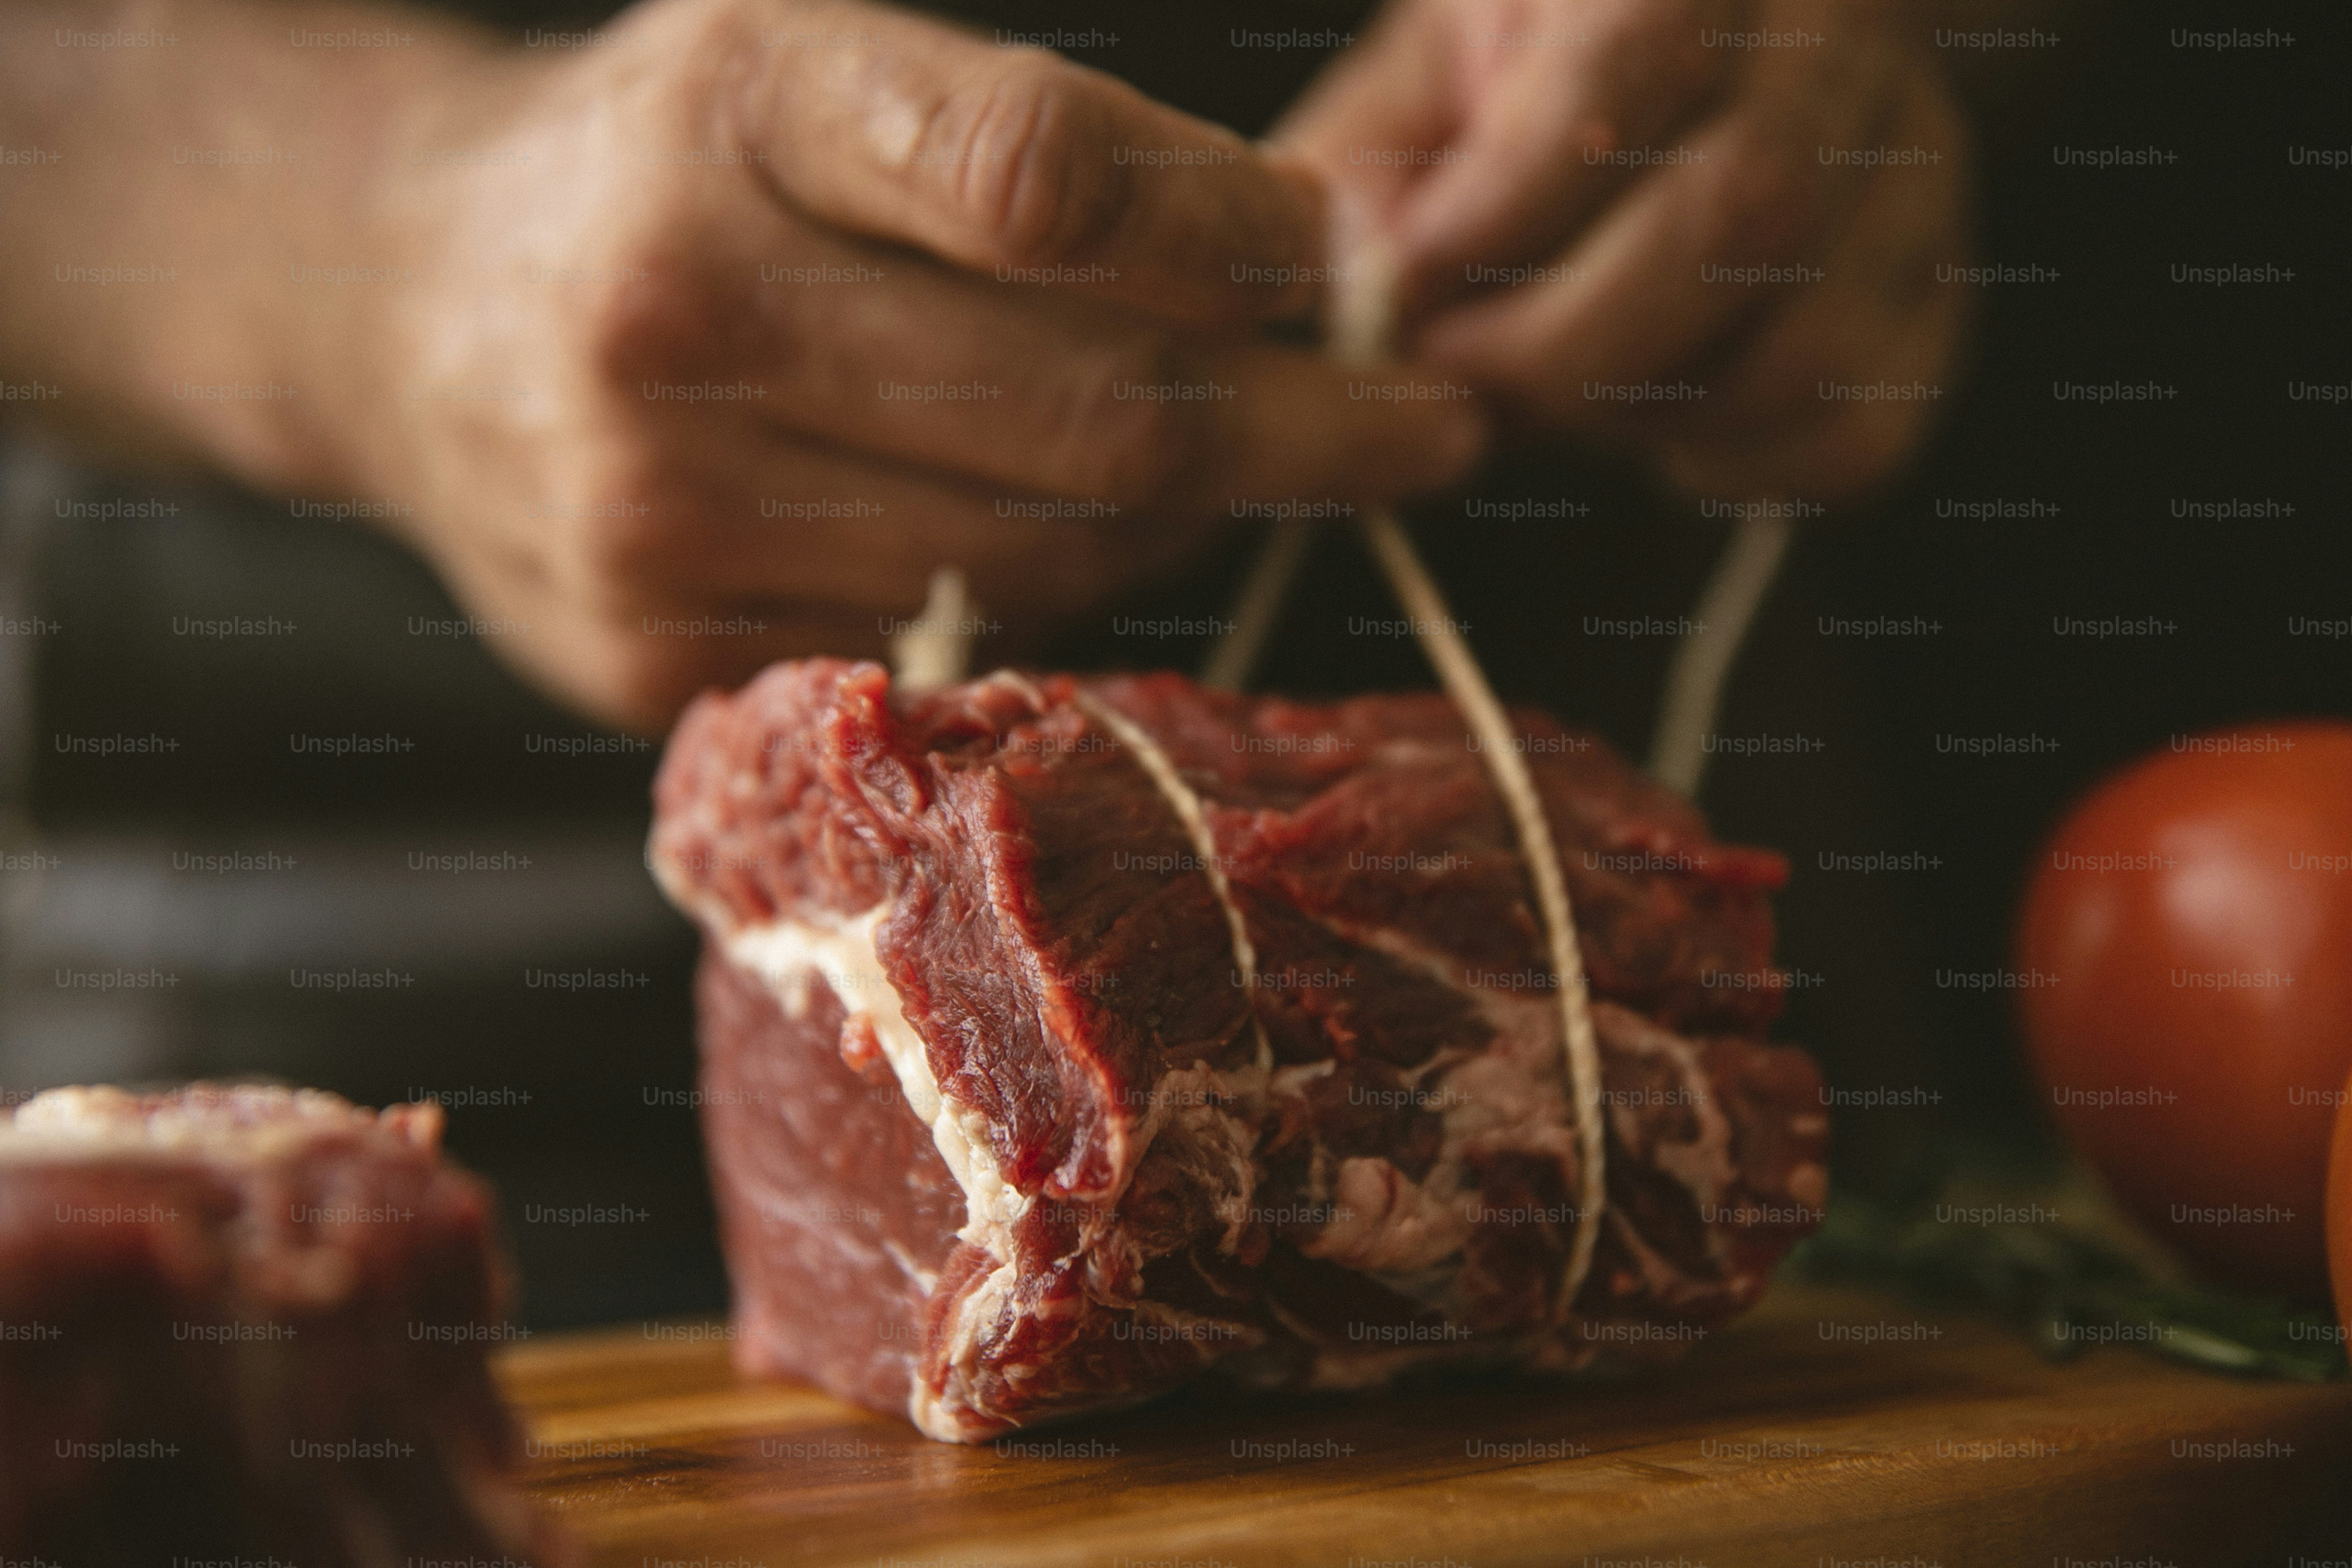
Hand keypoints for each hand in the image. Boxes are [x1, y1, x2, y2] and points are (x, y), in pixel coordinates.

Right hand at [327, 0, 1482, 729]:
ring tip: (1237, 461)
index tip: (1345, 264)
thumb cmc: (674, 169)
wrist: (411, 315)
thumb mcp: (815, 64)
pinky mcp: (651, 650)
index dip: (1237, 232)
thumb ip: (1035, 148)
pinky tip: (1083, 531)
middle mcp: (681, 309)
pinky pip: (947, 642)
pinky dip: (1055, 592)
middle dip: (1299, 422)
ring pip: (1046, 553)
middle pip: (1089, 408)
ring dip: (1188, 514)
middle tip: (1419, 421)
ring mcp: (656, 504)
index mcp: (735, 105)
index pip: (1046, 182)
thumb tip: (1297, 266)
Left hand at [1279, 0, 1971, 500]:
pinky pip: (1853, 437)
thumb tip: (1308, 286)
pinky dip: (1732, 467)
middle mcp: (1843, 40)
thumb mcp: (1425, 72)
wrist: (1705, 45)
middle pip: (1743, 211)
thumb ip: (1356, 170)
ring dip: (1637, 416)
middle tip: (1453, 374)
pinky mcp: (1936, 300)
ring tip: (1545, 392)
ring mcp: (1914, 176)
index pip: (1634, 68)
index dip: (1501, 208)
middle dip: (1560, 341)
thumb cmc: (1532, 64)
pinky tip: (1656, 429)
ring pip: (1802, 346)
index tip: (1405, 285)